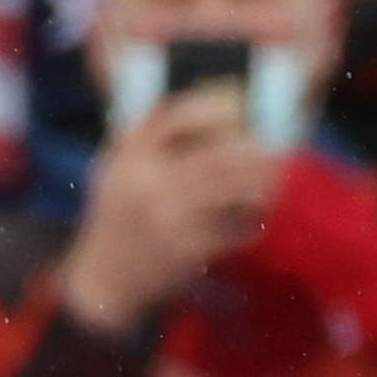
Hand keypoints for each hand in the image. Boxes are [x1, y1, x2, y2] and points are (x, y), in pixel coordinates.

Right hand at [57, 90, 276, 335]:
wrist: (104, 276)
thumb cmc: (114, 215)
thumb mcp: (114, 168)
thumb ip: (143, 136)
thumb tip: (197, 104)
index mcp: (129, 157)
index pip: (176, 116)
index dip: (214, 104)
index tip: (240, 100)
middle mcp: (148, 182)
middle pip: (218, 154)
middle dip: (253, 147)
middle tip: (272, 144)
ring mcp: (171, 217)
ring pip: (235, 189)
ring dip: (261, 181)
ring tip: (272, 176)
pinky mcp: (189, 249)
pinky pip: (235, 227)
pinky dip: (251, 221)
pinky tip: (253, 216)